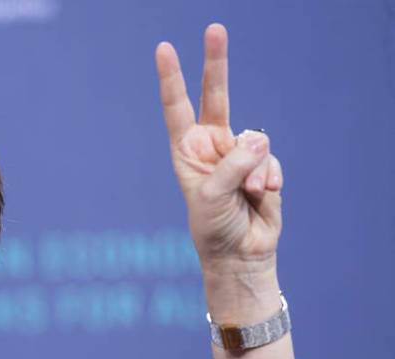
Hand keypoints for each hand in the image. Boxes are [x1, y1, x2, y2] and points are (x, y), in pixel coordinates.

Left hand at [155, 24, 283, 285]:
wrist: (240, 254)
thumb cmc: (213, 227)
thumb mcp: (212, 196)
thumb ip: (233, 165)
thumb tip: (259, 139)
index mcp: (187, 151)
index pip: (177, 108)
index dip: (172, 78)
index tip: (164, 49)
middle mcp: (212, 146)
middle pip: (216, 96)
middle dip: (216, 63)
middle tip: (214, 28)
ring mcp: (239, 153)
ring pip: (255, 139)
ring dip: (254, 169)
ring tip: (247, 194)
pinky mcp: (263, 165)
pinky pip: (271, 159)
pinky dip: (269, 179)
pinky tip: (262, 196)